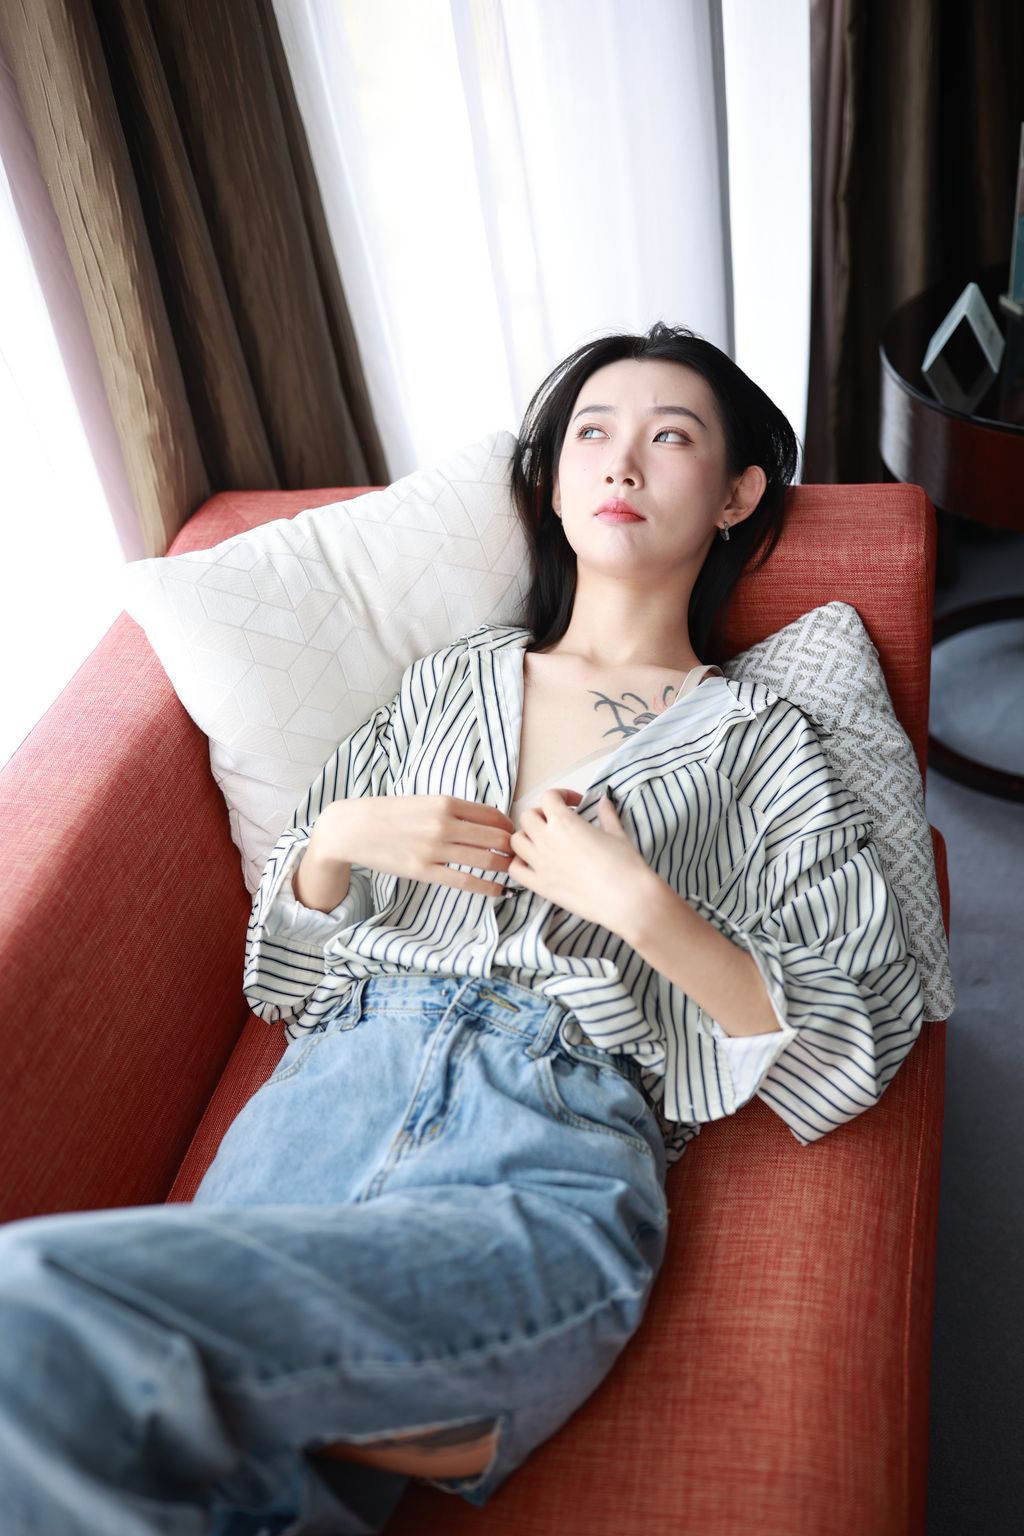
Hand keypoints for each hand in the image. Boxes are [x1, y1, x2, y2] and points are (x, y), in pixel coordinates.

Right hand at [311, 795, 512, 897]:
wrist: (352, 828)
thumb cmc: (389, 813)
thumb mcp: (422, 801)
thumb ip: (452, 809)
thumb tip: (484, 821)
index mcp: (445, 802)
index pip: (492, 815)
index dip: (509, 827)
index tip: (513, 835)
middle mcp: (443, 824)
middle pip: (495, 838)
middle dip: (513, 848)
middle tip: (519, 855)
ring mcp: (434, 850)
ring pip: (485, 860)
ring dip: (505, 867)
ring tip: (513, 872)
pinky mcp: (423, 871)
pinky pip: (465, 882)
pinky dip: (488, 888)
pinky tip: (500, 891)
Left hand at [506, 789, 653, 938]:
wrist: (627, 899)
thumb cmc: (625, 865)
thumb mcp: (617, 833)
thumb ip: (606, 814)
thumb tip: (603, 801)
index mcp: (564, 822)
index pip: (548, 797)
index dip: (562, 795)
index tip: (575, 804)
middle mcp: (546, 840)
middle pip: (527, 816)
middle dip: (541, 814)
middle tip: (558, 822)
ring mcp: (540, 864)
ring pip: (516, 841)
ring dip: (527, 837)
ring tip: (543, 842)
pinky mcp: (540, 886)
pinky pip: (515, 870)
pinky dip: (520, 863)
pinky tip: (535, 863)